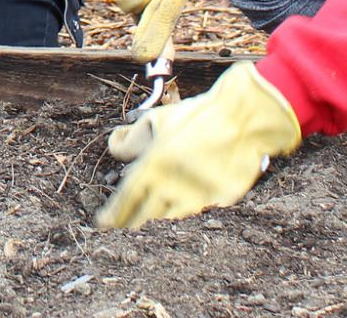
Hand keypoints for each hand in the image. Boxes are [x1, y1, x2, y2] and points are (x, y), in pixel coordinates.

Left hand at [96, 61, 301, 227]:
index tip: (102, 223)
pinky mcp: (218, 203)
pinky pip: (193, 217)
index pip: (126, 198)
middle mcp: (172, 186)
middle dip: (130, 224)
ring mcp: (197, 198)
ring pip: (167, 220)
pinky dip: (179, 220)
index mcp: (154, 165)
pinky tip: (172, 220)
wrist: (243, 119)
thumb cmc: (198, 116)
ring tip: (143, 228)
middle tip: (120, 231)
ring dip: (153, 225)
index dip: (112, 214)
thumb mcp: (157, 119)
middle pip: (144, 215)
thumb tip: (114, 146)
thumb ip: (130, 138)